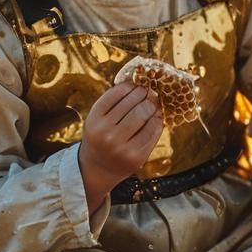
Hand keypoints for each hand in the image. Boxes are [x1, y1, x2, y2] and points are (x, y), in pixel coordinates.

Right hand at [78, 83, 163, 210]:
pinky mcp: (136, 157)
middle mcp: (106, 133)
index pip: (116, 94)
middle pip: (132, 105)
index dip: (130, 86)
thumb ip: (113, 102)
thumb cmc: (101, 137)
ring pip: (143, 116)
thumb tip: (138, 83)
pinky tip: (157, 117)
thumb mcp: (98, 119)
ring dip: (152, 106)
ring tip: (154, 102)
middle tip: (150, 91)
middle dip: (144, 95)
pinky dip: (157, 121)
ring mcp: (121, 147)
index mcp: (94, 120)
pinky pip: (152, 133)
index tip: (138, 83)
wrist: (98, 168)